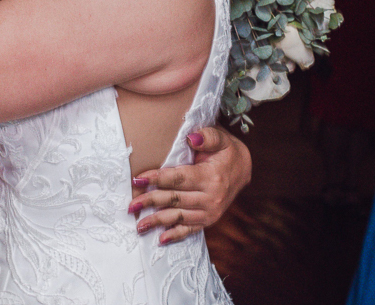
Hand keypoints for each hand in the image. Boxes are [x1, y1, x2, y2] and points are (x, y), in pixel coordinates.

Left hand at [129, 126, 251, 243]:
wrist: (243, 169)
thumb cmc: (226, 151)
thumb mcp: (221, 138)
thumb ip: (206, 136)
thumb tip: (191, 138)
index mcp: (211, 177)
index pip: (178, 178)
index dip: (156, 178)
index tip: (138, 179)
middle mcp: (211, 197)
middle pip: (174, 199)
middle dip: (150, 201)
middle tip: (131, 204)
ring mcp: (210, 212)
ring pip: (179, 216)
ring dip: (158, 221)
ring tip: (139, 225)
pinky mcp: (209, 220)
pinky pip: (190, 229)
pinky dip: (175, 235)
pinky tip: (160, 239)